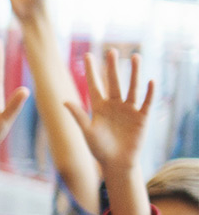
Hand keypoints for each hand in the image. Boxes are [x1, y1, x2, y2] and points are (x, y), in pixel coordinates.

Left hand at [67, 49, 155, 173]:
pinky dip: (149, 92)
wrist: (117, 163)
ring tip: (135, 57)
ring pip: (131, 87)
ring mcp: (129, 110)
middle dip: (112, 67)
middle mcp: (114, 105)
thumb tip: (64, 101)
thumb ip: (78, 116)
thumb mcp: (87, 131)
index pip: (95, 85)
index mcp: (99, 107)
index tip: (87, 56)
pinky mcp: (141, 117)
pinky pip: (146, 102)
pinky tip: (150, 81)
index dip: (91, 71)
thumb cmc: (99, 149)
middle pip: (113, 82)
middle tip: (111, 51)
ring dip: (133, 73)